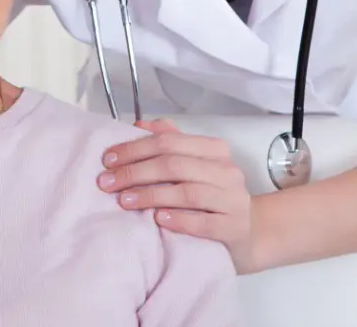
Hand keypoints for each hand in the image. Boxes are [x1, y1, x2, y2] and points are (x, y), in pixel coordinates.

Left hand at [98, 119, 255, 270]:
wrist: (249, 232)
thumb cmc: (213, 195)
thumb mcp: (195, 164)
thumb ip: (170, 142)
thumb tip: (138, 124)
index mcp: (214, 149)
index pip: (168, 141)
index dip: (134, 148)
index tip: (107, 159)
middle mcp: (226, 170)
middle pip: (174, 165)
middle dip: (135, 172)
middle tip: (106, 183)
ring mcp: (233, 200)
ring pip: (187, 192)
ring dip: (151, 195)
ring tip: (124, 201)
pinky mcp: (234, 228)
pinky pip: (204, 222)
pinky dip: (179, 219)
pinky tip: (158, 219)